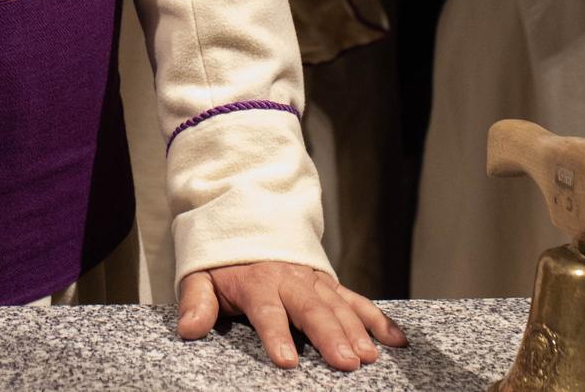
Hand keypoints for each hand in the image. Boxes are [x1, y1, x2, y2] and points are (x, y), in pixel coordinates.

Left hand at [177, 262, 406, 371]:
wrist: (244, 220)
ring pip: (338, 305)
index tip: (286, 361)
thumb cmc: (221, 259)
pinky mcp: (329, 284)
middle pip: (311, 309)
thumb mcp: (199, 275)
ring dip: (356, 330)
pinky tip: (396, 341)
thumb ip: (196, 301)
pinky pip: (357, 300)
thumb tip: (188, 329)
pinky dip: (378, 319)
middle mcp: (289, 280)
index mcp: (255, 281)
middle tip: (346, 362)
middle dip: (330, 336)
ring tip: (368, 356)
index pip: (266, 310)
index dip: (276, 335)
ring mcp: (314, 281)